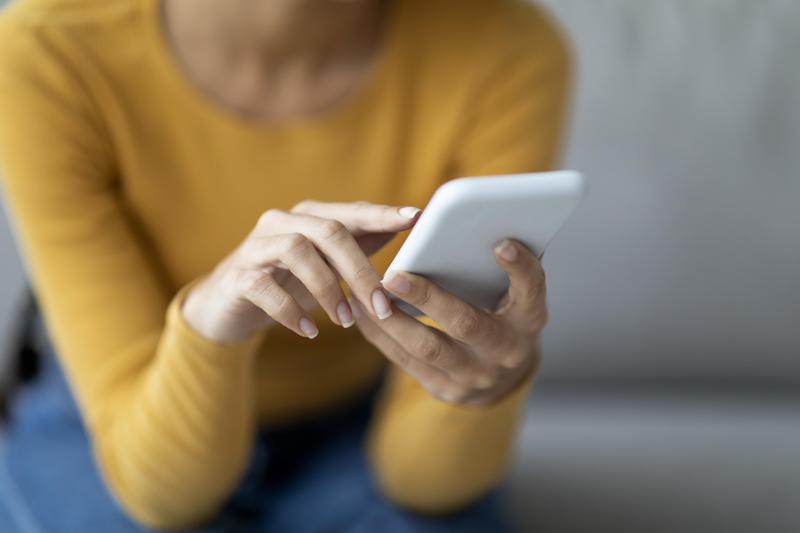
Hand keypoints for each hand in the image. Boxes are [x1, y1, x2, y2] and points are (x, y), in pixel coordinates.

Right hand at [182, 201, 420, 342]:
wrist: (226, 309)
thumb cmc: (286, 282)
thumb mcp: (326, 265)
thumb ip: (360, 245)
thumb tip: (408, 229)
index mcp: (309, 217)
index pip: (351, 211)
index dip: (382, 215)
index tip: (414, 219)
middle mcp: (282, 223)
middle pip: (329, 231)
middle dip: (359, 270)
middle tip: (381, 306)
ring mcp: (255, 247)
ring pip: (296, 250)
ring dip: (327, 288)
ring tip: (345, 322)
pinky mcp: (235, 276)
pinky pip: (262, 285)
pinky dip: (289, 310)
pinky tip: (308, 330)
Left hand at [350, 239, 546, 405]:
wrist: (502, 378)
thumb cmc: (505, 317)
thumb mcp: (516, 297)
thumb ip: (506, 267)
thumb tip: (490, 221)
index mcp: (528, 321)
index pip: (531, 293)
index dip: (521, 269)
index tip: (501, 243)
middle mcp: (505, 351)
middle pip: (467, 324)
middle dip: (429, 299)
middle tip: (394, 276)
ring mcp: (474, 376)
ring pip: (427, 347)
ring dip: (391, 319)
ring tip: (365, 291)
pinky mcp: (445, 388)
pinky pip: (405, 361)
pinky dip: (380, 334)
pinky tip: (360, 310)